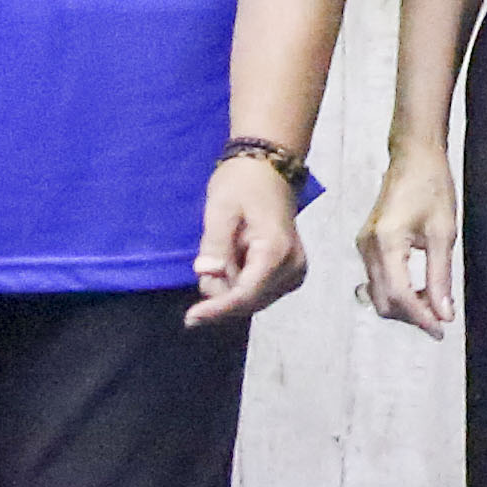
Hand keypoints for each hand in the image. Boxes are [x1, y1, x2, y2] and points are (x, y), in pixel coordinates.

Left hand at [190, 151, 308, 328]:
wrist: (268, 167)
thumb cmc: (242, 183)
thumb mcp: (221, 209)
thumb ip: (215, 244)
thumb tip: (208, 275)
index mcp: (277, 251)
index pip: (246, 294)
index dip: (217, 309)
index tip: (191, 318)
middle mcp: (292, 268)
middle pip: (248, 301)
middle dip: (222, 291)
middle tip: (210, 257)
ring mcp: (295, 272)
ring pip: (252, 300)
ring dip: (230, 285)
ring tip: (227, 249)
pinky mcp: (290, 274)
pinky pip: (257, 292)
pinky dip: (239, 282)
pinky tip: (234, 258)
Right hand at [358, 139, 458, 332]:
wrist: (413, 158)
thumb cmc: (432, 188)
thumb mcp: (443, 234)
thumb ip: (440, 277)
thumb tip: (444, 314)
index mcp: (386, 244)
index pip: (399, 296)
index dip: (421, 318)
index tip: (442, 331)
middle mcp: (367, 249)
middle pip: (384, 301)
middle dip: (411, 316)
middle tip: (441, 320)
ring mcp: (363, 246)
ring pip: (379, 294)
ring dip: (405, 306)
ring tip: (434, 305)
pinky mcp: (366, 244)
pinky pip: (379, 280)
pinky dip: (398, 291)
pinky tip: (420, 288)